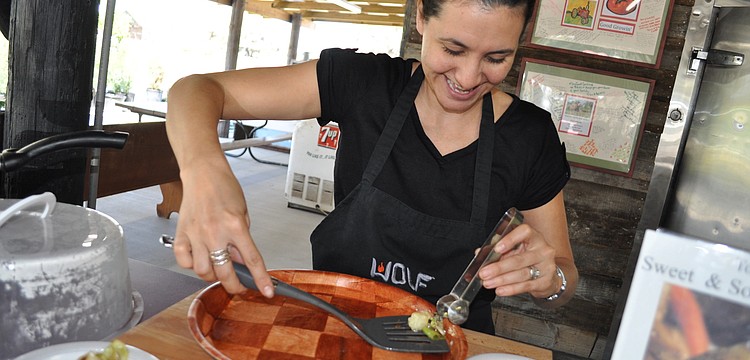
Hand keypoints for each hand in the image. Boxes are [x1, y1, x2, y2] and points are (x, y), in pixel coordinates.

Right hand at [171, 159, 274, 297]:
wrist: (203, 173)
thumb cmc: (225, 188)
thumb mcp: (243, 214)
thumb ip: (242, 240)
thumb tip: (242, 263)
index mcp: (235, 226)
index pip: (252, 260)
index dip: (261, 279)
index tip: (267, 291)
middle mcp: (215, 232)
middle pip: (225, 273)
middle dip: (234, 286)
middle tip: (239, 286)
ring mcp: (196, 234)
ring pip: (202, 271)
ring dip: (212, 275)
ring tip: (217, 268)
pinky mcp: (181, 233)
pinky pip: (183, 261)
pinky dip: (191, 265)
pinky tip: (199, 258)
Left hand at [476, 223, 560, 298]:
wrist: (547, 274)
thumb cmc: (528, 257)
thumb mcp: (515, 250)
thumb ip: (498, 250)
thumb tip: (479, 254)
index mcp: (533, 237)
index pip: (524, 232)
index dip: (510, 240)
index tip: (496, 249)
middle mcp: (542, 250)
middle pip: (519, 259)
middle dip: (499, 268)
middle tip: (484, 273)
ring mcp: (546, 266)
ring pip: (521, 274)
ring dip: (502, 279)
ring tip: (488, 283)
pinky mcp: (546, 281)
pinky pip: (526, 286)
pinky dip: (511, 289)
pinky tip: (500, 289)